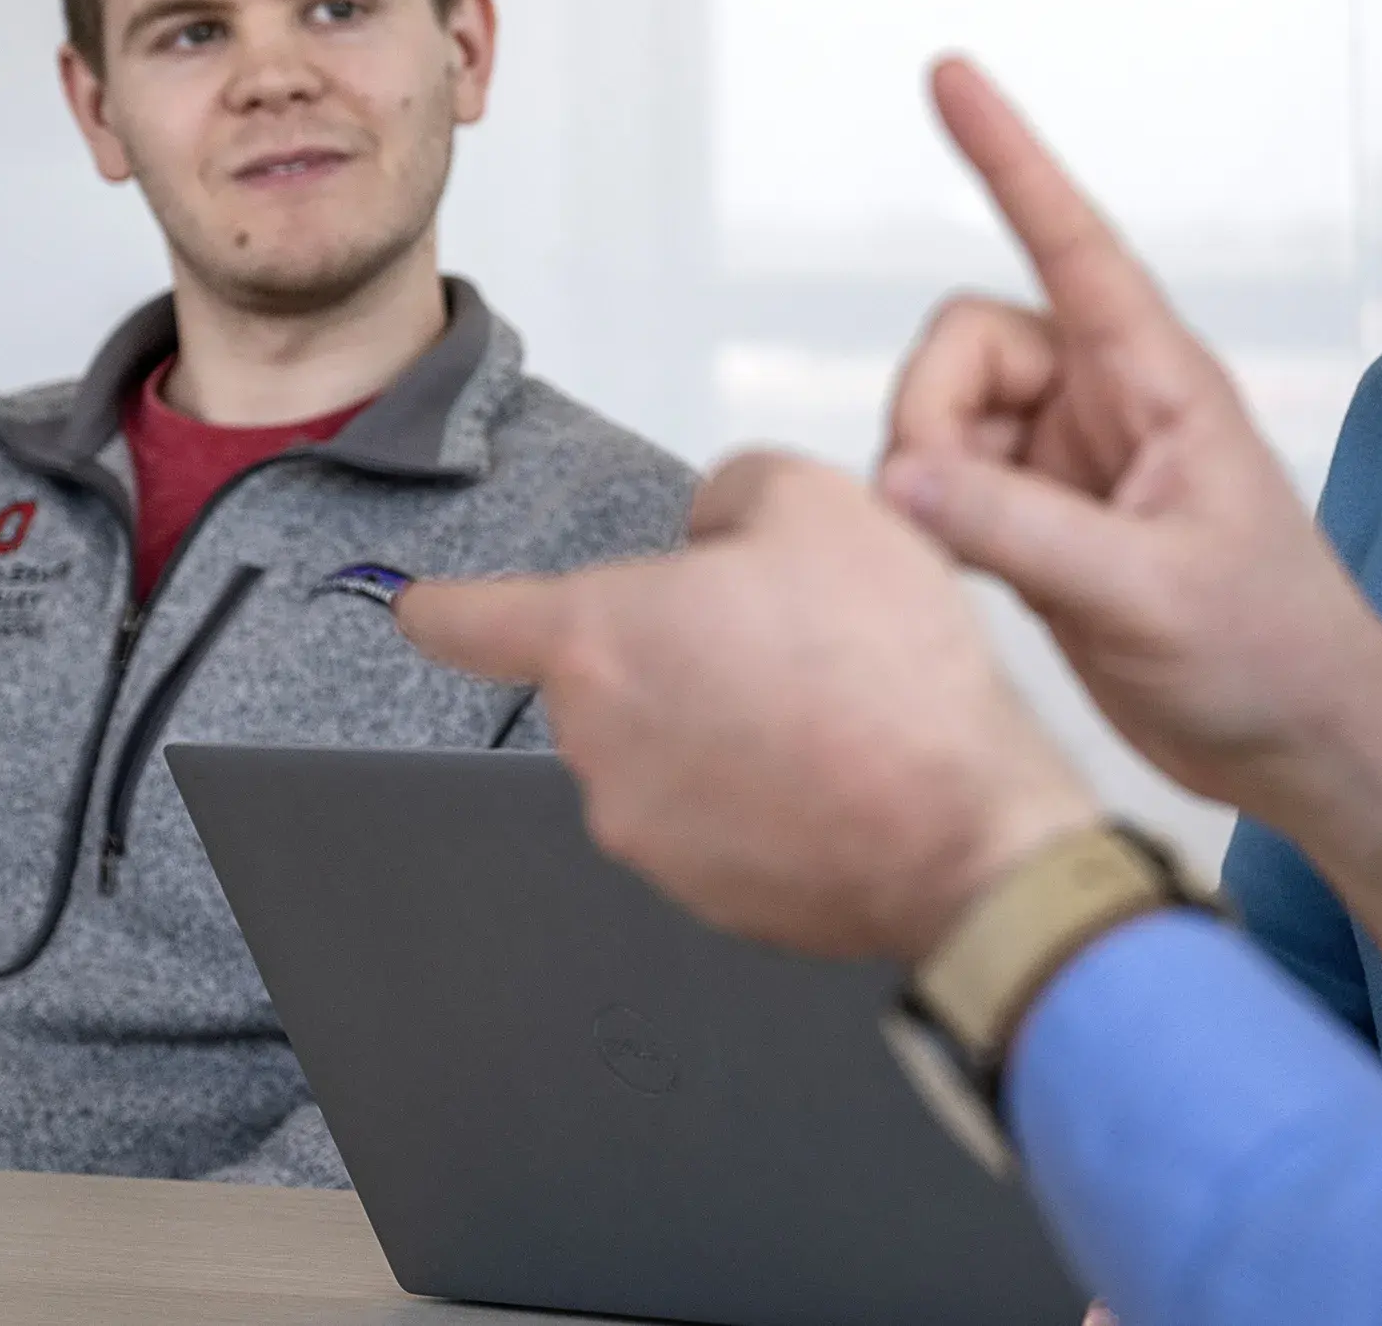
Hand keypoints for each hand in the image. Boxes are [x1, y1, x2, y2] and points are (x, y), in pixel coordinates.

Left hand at [394, 451, 1099, 965]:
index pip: (470, 618)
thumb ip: (739, 489)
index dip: (441, 603)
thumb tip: (721, 529)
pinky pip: (720, 818)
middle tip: (789, 633)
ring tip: (837, 705)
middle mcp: (600, 745)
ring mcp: (648, 831)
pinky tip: (844, 766)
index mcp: (600, 640)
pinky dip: (767, 790)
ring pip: (671, 746)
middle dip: (680, 647)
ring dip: (729, 721)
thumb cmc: (891, 676)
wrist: (963, 828)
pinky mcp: (706, 894)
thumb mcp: (824, 503)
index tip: (417, 606)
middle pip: (611, 675)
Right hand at [877, 58, 1381, 810]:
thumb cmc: (1267, 655)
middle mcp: (1109, 400)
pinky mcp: (1041, 521)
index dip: (1008, 155)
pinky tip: (969, 581)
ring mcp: (1071, 460)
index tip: (949, 72)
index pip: (1071, 240)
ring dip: (931, 479)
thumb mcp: (1145, 593)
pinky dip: (933, 519)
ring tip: (991, 567)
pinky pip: (944, 482)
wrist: (1297, 744)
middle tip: (950, 515)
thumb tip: (896, 476)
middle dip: (930, 415)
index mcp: (1160, 380)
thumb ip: (1017, 532)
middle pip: (965, 343)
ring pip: (940, 417)